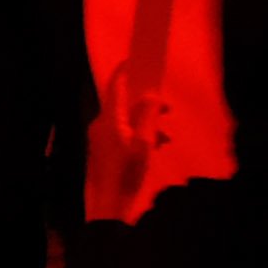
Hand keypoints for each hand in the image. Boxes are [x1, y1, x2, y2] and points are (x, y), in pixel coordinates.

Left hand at [80, 66, 178, 226]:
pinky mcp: (104, 152)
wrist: (109, 207)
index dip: (126, 70)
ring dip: (146, 123)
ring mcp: (100, 139)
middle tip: (167, 108)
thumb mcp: (143, 142)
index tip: (137, 60)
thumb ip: (147, 115)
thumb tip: (151, 95)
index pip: (115, 85)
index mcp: (109, 118)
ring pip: (125, 120)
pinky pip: (122, 134)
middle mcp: (101, 125)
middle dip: (146, 103)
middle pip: (123, 104)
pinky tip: (155, 148)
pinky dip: (138, 135)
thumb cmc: (126, 173)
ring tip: (165, 136)